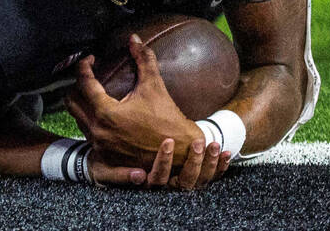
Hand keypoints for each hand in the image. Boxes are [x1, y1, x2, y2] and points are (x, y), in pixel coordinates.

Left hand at [68, 36, 232, 189]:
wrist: (179, 154)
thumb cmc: (167, 120)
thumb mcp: (154, 86)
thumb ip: (143, 59)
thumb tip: (134, 39)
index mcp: (106, 113)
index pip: (84, 83)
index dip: (84, 66)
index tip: (91, 59)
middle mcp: (98, 131)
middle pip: (71, 102)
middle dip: (77, 85)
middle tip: (90, 76)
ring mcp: (100, 146)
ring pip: (78, 119)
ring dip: (83, 104)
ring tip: (95, 93)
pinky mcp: (105, 157)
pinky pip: (87, 134)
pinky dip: (90, 121)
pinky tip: (102, 114)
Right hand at [91, 138, 230, 189]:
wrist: (109, 164)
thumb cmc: (105, 166)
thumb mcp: (103, 171)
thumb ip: (118, 176)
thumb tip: (141, 177)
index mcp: (147, 185)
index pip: (160, 180)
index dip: (166, 164)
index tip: (168, 142)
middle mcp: (165, 188)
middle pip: (185, 183)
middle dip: (194, 163)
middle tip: (198, 143)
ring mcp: (179, 183)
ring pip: (200, 181)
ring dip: (209, 164)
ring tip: (214, 145)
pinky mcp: (190, 177)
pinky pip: (210, 178)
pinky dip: (219, 167)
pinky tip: (226, 154)